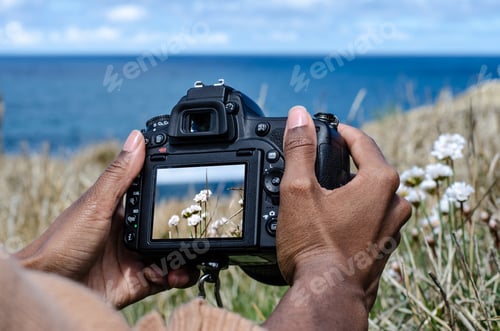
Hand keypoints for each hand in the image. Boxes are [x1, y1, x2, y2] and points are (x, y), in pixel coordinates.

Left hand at [15, 130, 198, 307]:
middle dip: (185, 229)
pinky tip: (178, 273)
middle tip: (202, 228)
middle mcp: (130, 234)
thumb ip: (120, 175)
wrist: (50, 284)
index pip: (152, 197)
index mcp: (120, 211)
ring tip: (193, 256)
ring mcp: (134, 258)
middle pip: (167, 228)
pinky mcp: (137, 282)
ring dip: (186, 256)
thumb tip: (137, 137)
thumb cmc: (61, 242)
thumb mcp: (95, 204)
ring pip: (171, 254)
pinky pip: (166, 277)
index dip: (171, 193)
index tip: (191, 186)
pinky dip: (178, 276)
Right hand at [264, 106, 410, 329]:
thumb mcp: (299, 191)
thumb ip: (300, 149)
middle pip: (369, 166)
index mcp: (380, 182)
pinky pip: (372, 216)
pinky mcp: (385, 246)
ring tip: (322, 192)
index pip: (362, 141)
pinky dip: (355, 210)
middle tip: (319, 161)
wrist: (328, 298)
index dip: (340, 132)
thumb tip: (299, 116)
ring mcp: (393, 227)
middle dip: (344, 161)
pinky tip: (333, 220)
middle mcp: (394, 203)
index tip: (324, 130)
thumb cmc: (316, 248)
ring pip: (372, 193)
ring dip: (350, 187)